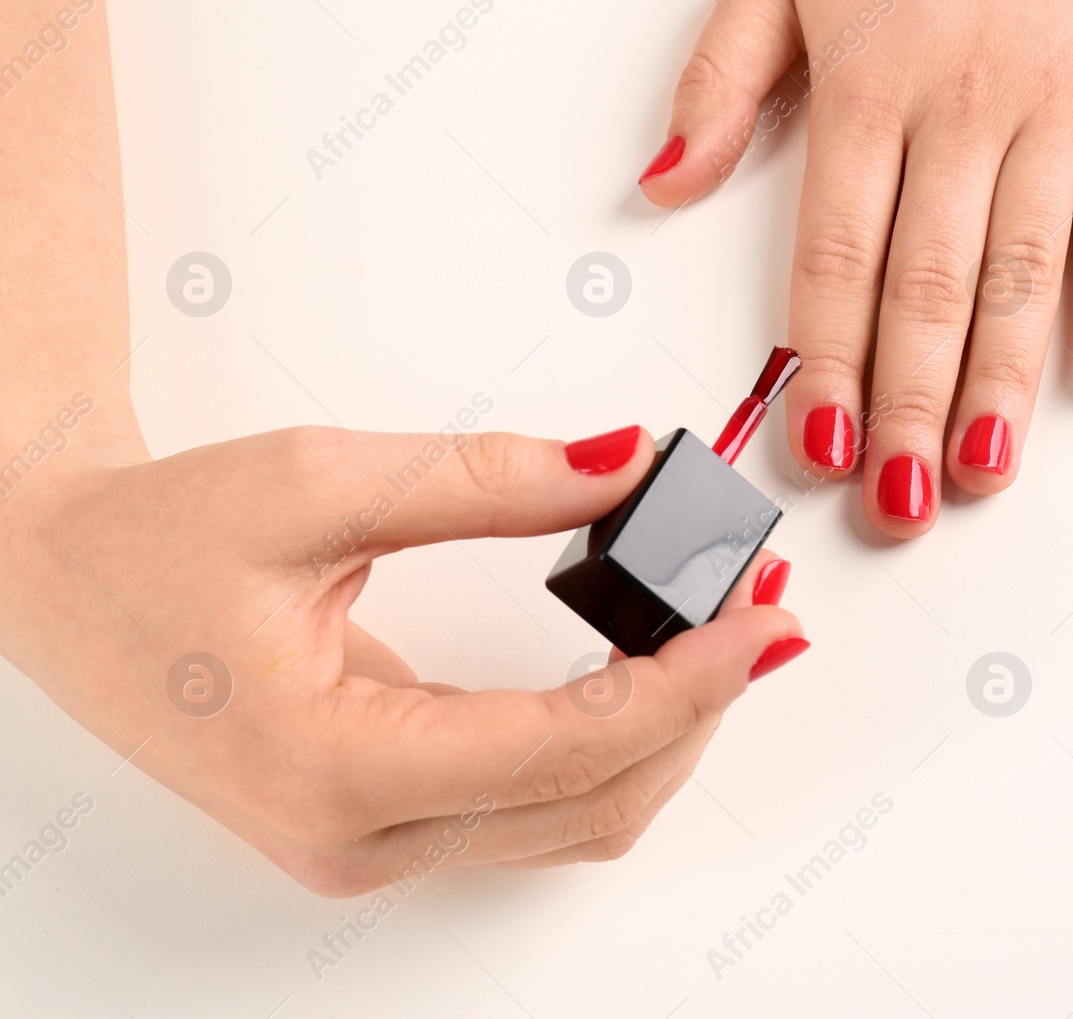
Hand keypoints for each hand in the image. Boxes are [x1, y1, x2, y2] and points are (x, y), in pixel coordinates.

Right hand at [0, 425, 803, 894]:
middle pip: (594, 803)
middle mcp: (360, 838)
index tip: (763, 618)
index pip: (568, 749)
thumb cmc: (156, 542)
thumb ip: (491, 481)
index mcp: (334, 770)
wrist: (62, 585)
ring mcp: (372, 847)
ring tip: (722, 632)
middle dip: (698, 708)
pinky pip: (537, 810)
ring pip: (576, 820)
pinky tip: (651, 672)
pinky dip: (611, 745)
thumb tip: (624, 465)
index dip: (688, 684)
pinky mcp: (384, 826)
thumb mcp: (319, 483)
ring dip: (666, 732)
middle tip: (761, 610)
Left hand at [639, 0, 1072, 535]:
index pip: (836, 258)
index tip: (821, 447)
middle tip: (900, 502)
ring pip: (1024, 269)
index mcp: (865, 81)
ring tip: (983, 469)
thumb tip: (666, 185)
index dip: (829, 364)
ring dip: (1002, 381)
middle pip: (927, 287)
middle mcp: (961, 103)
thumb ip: (723, 78)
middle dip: (910, 405)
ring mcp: (1055, 101)